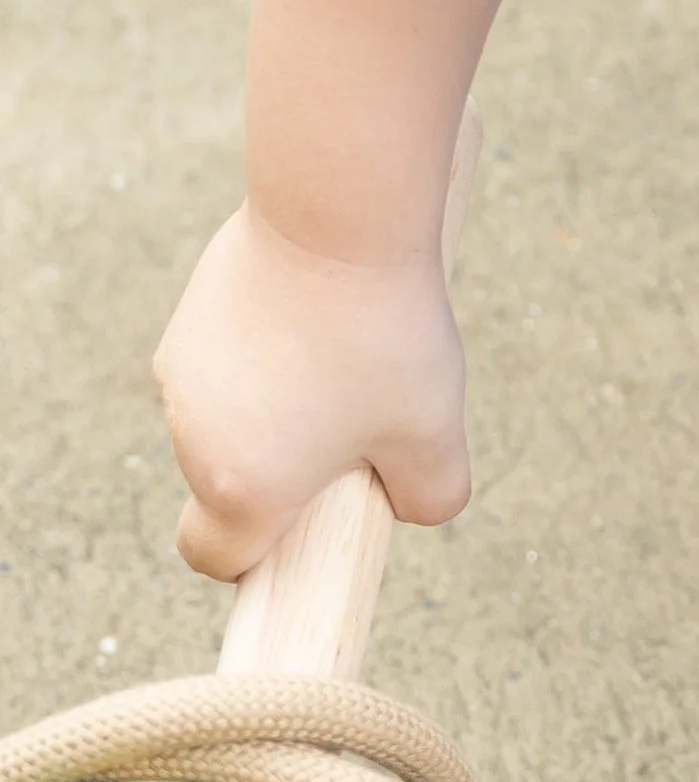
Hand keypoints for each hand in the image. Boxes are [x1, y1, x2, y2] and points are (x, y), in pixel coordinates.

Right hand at [153, 208, 469, 580]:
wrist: (334, 221)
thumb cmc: (383, 341)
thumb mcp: (435, 437)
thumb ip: (428, 499)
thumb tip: (407, 507)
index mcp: (241, 487)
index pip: (217, 557)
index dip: (260, 561)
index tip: (311, 529)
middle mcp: (192, 436)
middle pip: (235, 486)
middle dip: (294, 474)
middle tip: (368, 425)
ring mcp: (180, 373)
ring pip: (235, 419)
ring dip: (286, 411)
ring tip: (352, 360)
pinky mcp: (188, 318)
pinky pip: (232, 364)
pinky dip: (271, 359)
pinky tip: (323, 319)